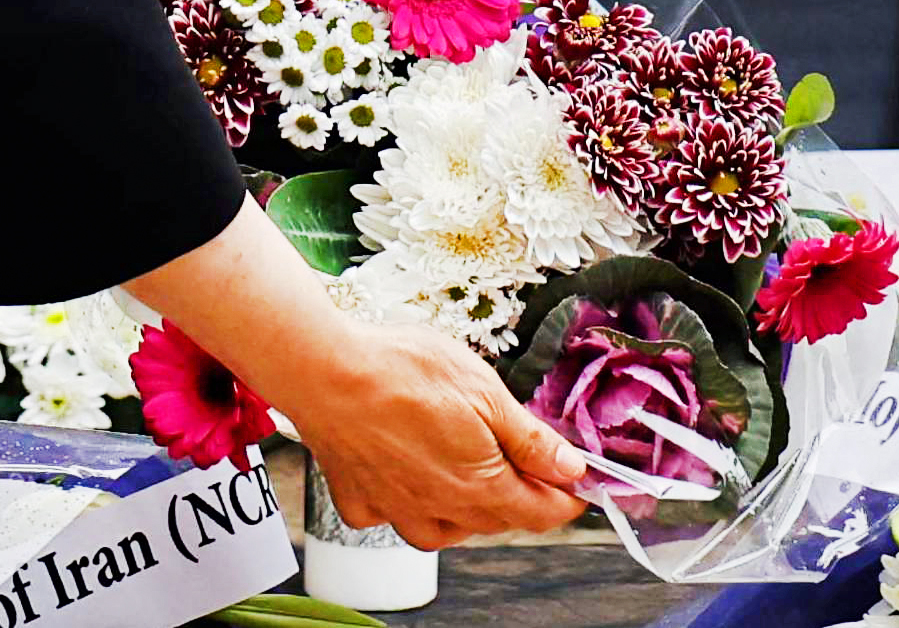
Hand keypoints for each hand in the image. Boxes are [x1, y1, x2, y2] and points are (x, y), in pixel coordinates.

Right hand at [125, 203, 589, 548]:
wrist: (323, 372)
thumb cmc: (402, 372)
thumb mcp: (486, 392)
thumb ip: (531, 439)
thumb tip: (570, 469)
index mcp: (481, 489)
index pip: (542, 513)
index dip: (565, 495)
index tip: (575, 479)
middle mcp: (441, 514)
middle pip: (498, 517)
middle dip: (516, 488)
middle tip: (516, 445)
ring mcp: (398, 513)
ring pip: (449, 525)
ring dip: (466, 500)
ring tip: (462, 455)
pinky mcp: (361, 504)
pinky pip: (398, 514)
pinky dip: (410, 496)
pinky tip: (408, 463)